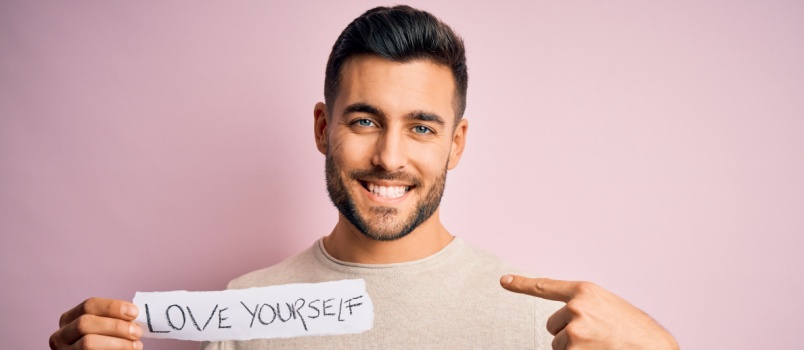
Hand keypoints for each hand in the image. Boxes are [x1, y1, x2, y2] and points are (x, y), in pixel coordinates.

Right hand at [49, 297, 142, 349]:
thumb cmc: (106, 342)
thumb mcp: (106, 327)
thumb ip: (114, 319)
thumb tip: (134, 314)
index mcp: (69, 319)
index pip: (89, 305)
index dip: (113, 307)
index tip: (134, 312)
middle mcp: (61, 335)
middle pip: (85, 323)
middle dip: (115, 326)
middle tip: (137, 332)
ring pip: (87, 342)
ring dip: (117, 343)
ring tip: (136, 345)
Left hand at [501, 275, 678, 349]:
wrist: (653, 349)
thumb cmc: (636, 332)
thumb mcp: (610, 308)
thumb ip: (586, 306)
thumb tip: (568, 317)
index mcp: (585, 291)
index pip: (546, 287)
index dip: (522, 284)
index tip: (504, 281)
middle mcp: (576, 308)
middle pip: (553, 325)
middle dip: (569, 333)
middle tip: (597, 337)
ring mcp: (573, 331)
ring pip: (558, 343)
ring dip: (575, 348)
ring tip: (600, 345)